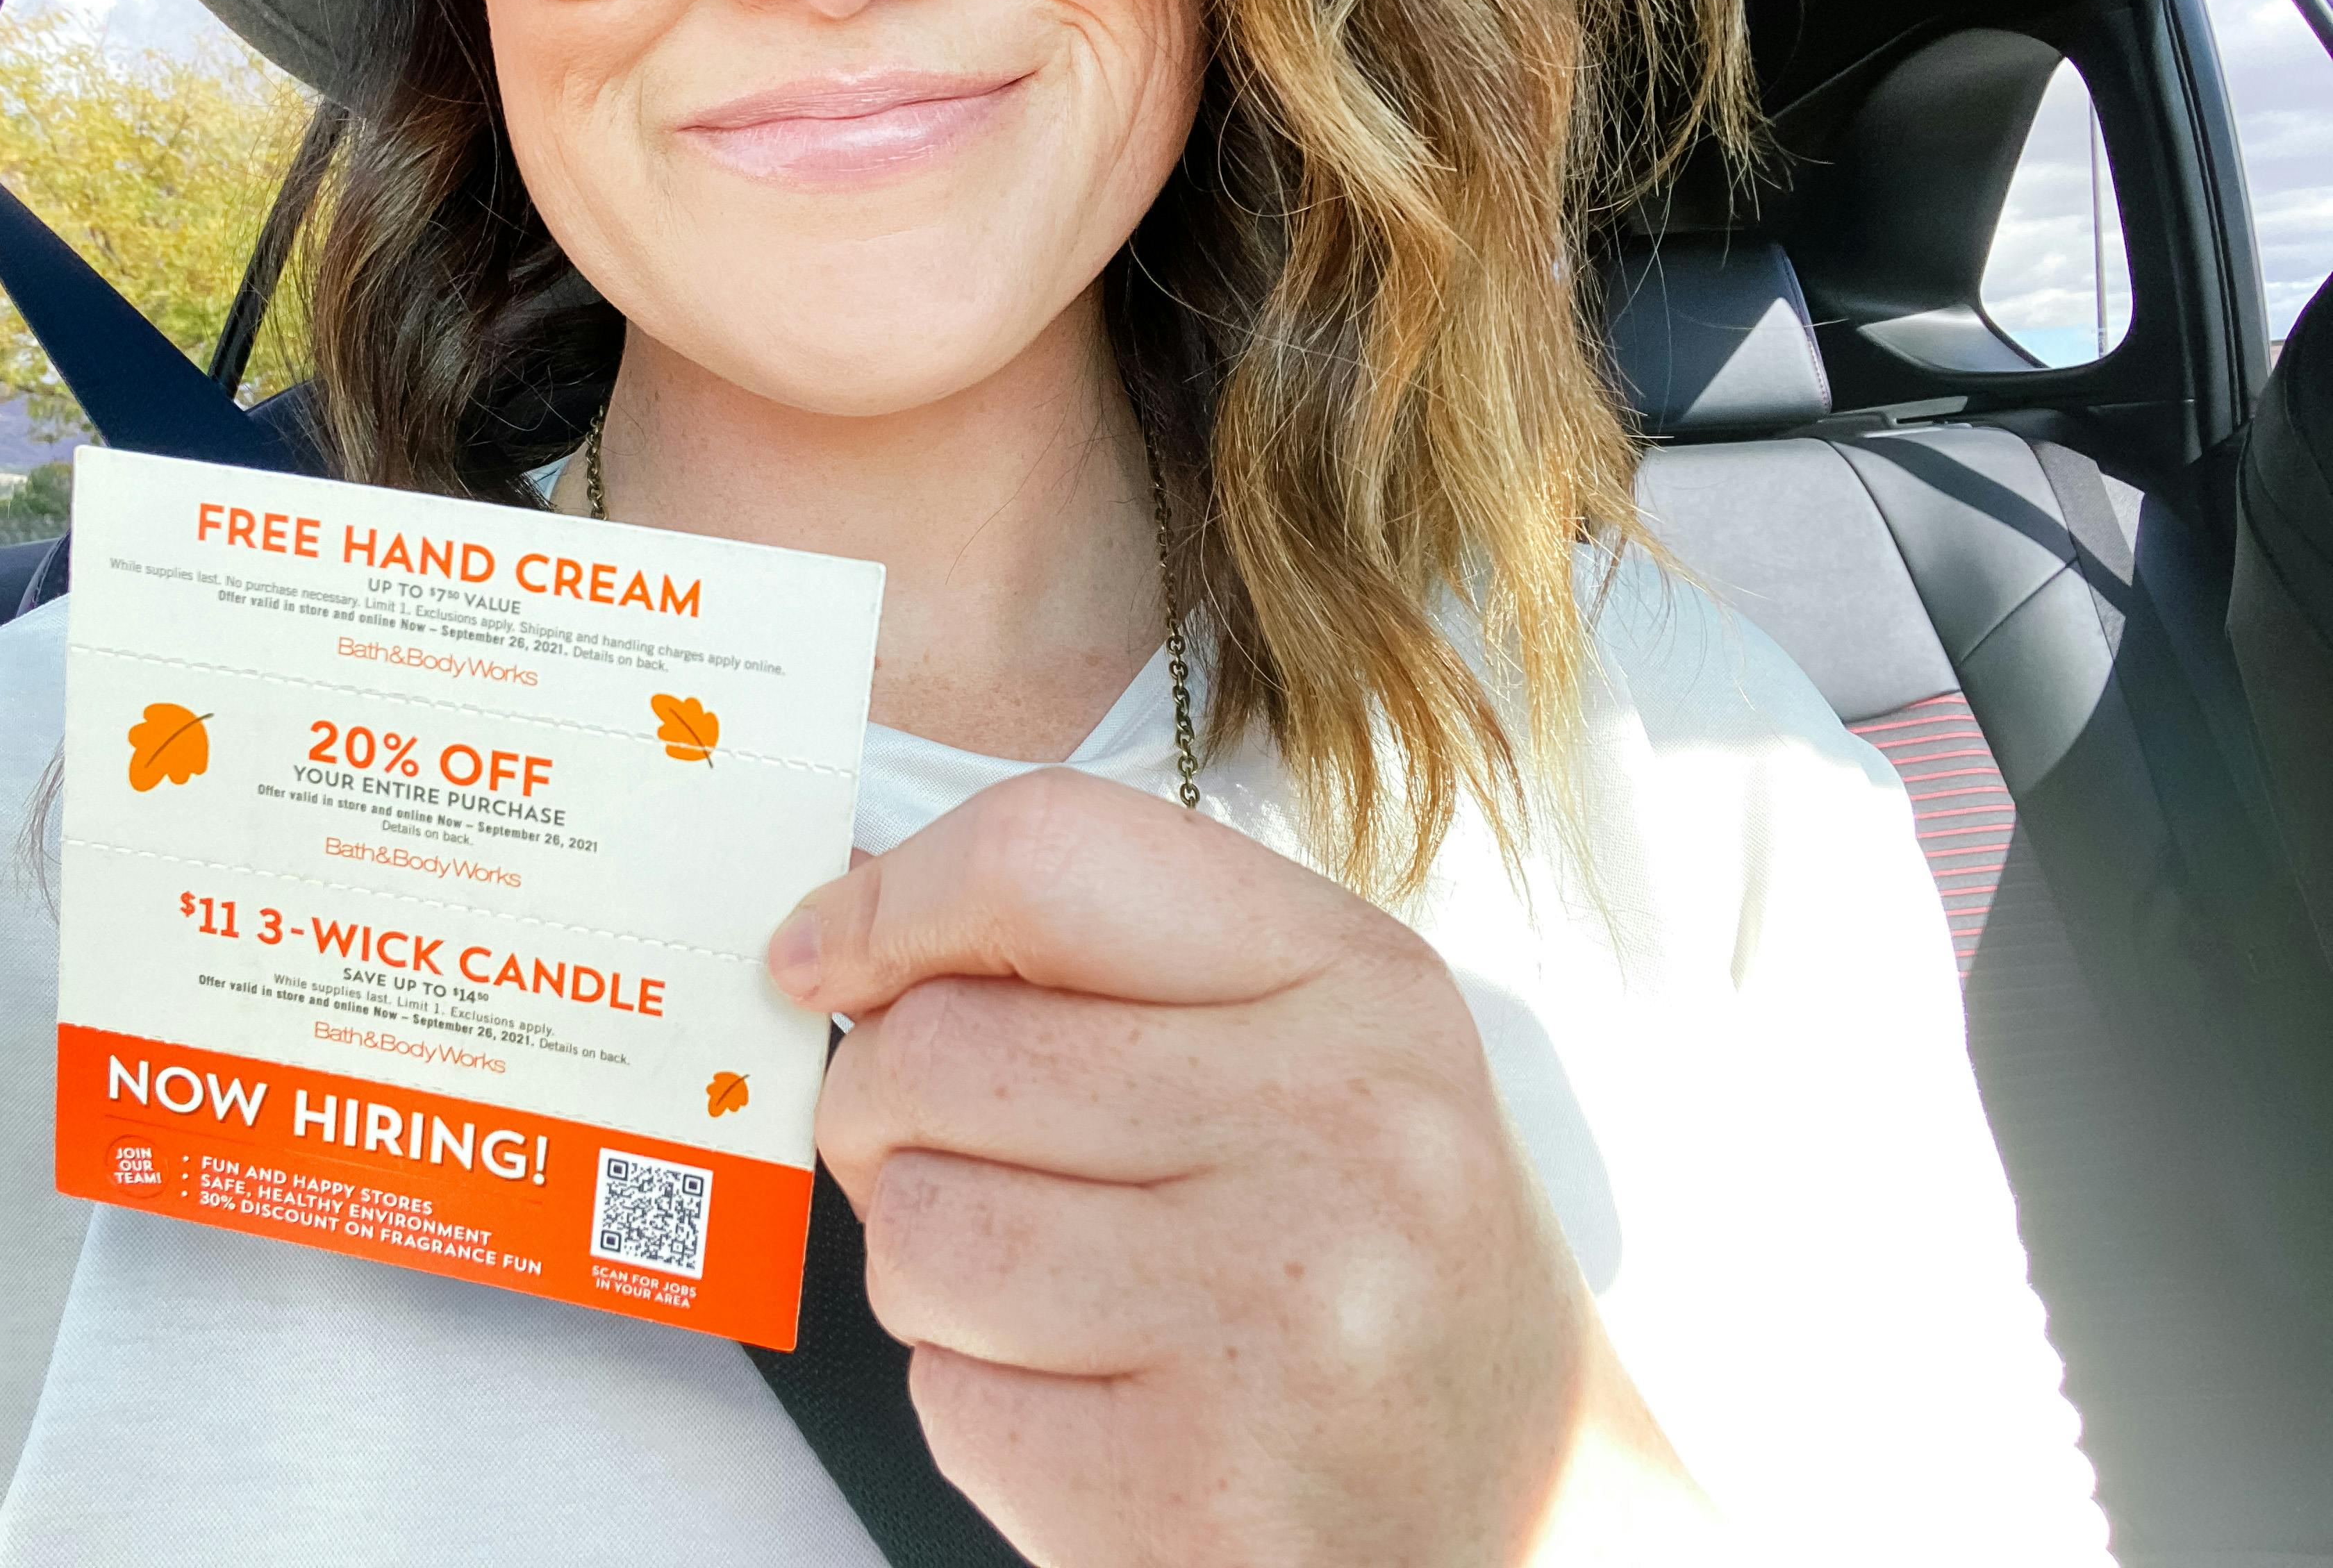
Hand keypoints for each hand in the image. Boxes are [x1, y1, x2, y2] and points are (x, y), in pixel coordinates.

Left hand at [765, 767, 1717, 1566]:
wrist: (1531, 1518)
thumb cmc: (1378, 1262)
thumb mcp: (1314, 1050)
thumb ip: (1106, 961)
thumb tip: (845, 917)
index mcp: (1361, 989)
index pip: (1046, 854)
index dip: (893, 899)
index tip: (824, 955)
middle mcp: (1339, 1138)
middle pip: (937, 1050)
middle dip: (890, 1114)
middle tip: (968, 1162)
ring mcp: (1277, 1324)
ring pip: (918, 1230)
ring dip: (936, 1271)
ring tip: (1060, 1296)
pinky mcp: (1199, 1493)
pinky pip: (950, 1401)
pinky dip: (983, 1407)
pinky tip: (1101, 1406)